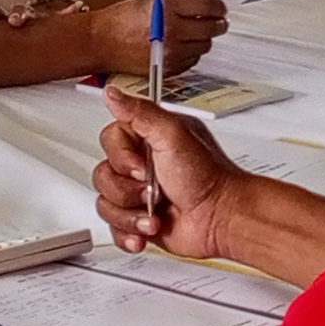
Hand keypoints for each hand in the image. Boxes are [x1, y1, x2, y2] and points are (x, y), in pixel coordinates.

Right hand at [84, 0, 225, 80]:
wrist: (101, 42)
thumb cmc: (120, 19)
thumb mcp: (152, 0)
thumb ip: (179, 3)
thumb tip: (202, 7)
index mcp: (168, 8)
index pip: (207, 6)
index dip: (218, 7)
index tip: (220, 8)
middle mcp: (172, 31)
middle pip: (211, 28)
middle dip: (218, 23)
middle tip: (218, 21)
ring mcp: (171, 52)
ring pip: (204, 46)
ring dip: (204, 39)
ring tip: (197, 33)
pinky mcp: (168, 69)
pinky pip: (192, 61)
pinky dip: (192, 53)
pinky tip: (183, 46)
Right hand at [96, 92, 245, 257]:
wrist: (221, 219)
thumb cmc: (207, 178)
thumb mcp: (173, 136)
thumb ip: (139, 113)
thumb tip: (112, 92)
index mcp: (149, 139)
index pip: (109, 141)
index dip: (121, 158)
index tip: (143, 167)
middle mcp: (142, 165)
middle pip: (103, 174)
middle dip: (128, 190)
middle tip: (154, 191)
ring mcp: (139, 194)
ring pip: (106, 202)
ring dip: (130, 214)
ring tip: (155, 215)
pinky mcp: (139, 219)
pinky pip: (114, 226)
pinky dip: (129, 232)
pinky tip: (147, 229)